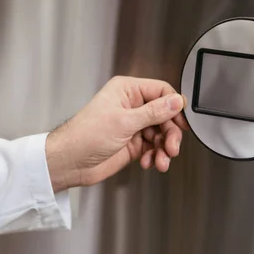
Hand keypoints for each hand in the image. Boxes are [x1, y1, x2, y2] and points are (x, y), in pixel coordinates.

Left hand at [46, 76, 188, 192]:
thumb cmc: (86, 135)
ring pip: (160, 133)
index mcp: (126, 91)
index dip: (174, 106)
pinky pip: (153, 147)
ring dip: (164, 148)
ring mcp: (132, 125)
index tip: (183, 122)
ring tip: (161, 160)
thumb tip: (175, 101)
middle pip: (164, 115)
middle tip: (171, 148)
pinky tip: (149, 162)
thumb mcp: (124, 122)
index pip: (161, 91)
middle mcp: (131, 106)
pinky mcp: (132, 143)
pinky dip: (155, 156)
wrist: (70, 162)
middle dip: (170, 133)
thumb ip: (153, 112)